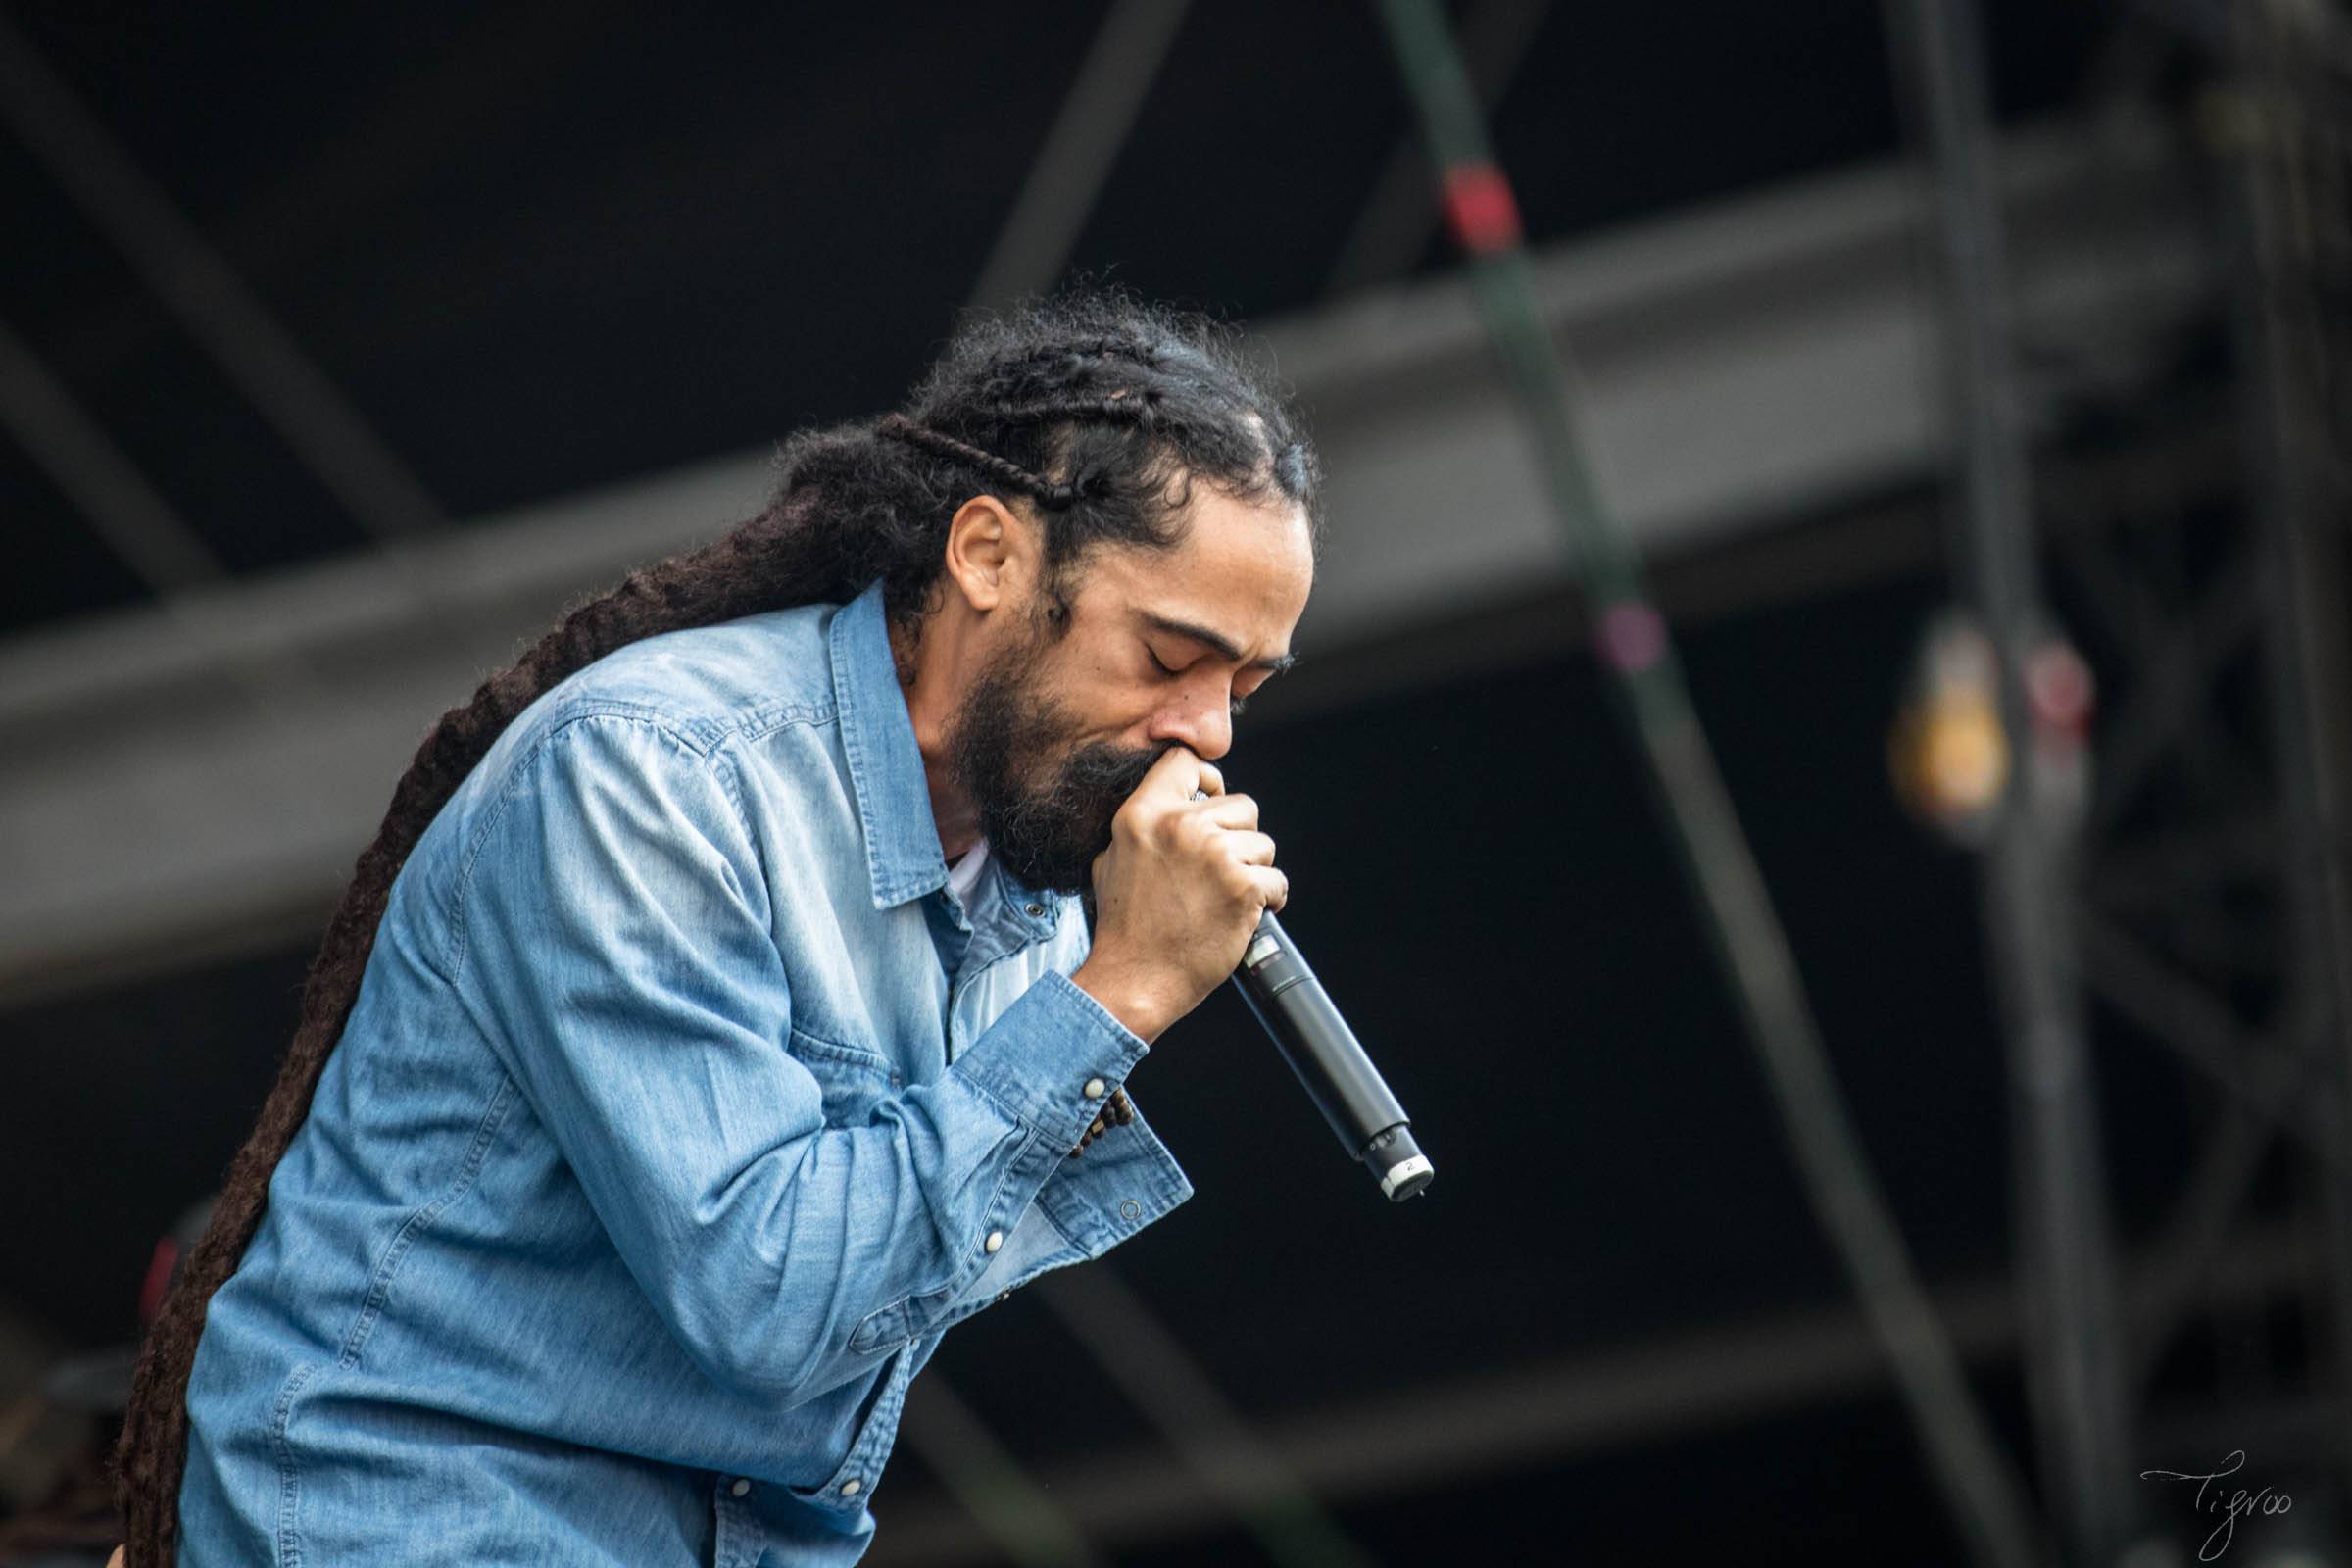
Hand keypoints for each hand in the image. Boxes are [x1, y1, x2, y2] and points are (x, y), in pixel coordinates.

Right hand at [1071, 746, 1284, 1042]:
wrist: (1135, 979)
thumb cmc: (1124, 926)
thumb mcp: (1112, 858)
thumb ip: (1144, 824)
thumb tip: (1176, 802)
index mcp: (1144, 813)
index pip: (1186, 760)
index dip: (1208, 778)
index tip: (1212, 798)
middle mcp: (1181, 826)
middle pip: (1241, 805)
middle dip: (1238, 837)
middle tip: (1218, 872)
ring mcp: (1215, 854)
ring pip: (1263, 844)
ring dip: (1253, 871)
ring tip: (1227, 897)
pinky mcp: (1243, 886)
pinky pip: (1277, 881)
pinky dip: (1269, 900)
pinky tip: (1245, 914)